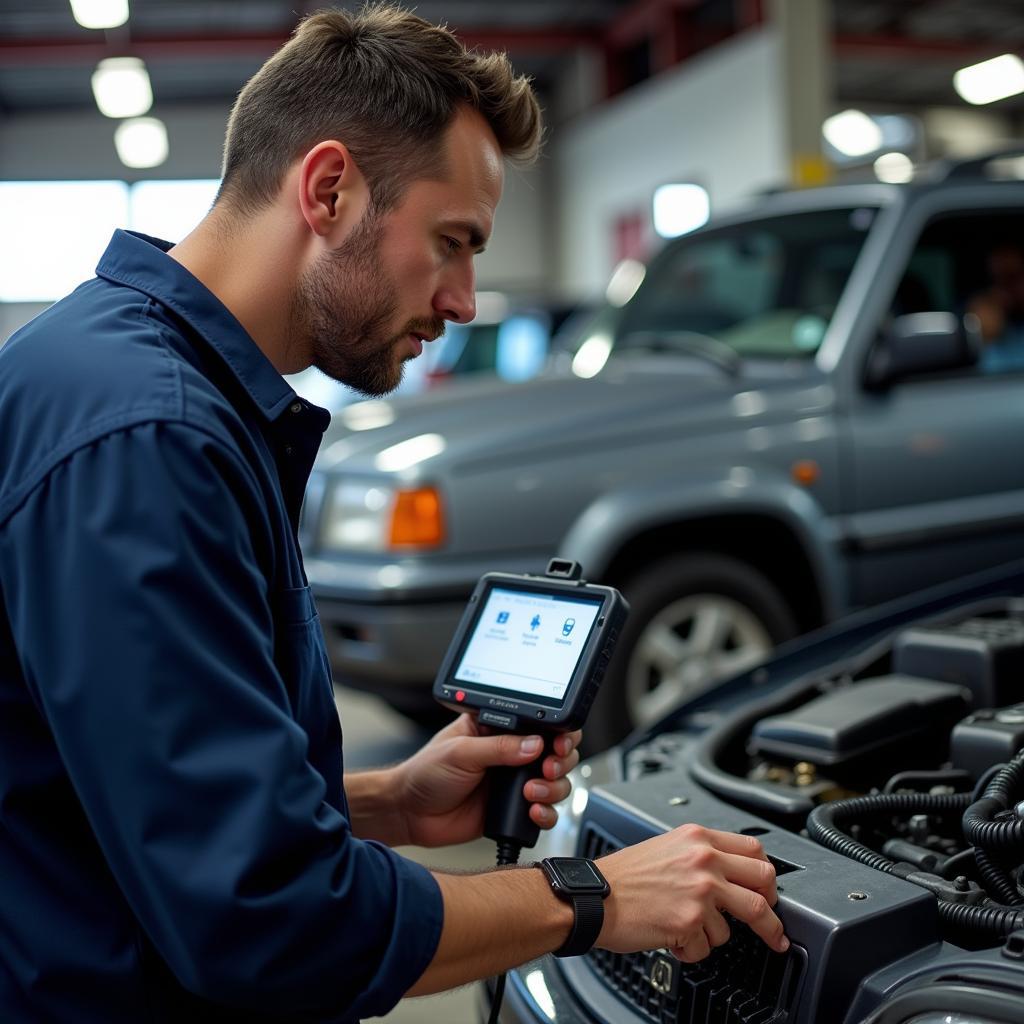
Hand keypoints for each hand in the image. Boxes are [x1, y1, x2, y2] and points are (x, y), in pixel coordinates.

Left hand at [393, 714, 580, 847]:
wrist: (409, 813)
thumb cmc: (425, 773)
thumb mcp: (460, 752)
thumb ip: (499, 747)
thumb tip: (535, 744)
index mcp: (499, 728)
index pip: (539, 723)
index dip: (557, 732)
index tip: (558, 744)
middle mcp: (512, 753)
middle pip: (556, 752)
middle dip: (561, 760)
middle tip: (548, 767)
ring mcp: (514, 782)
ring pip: (556, 782)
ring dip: (553, 787)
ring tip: (532, 792)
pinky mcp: (513, 810)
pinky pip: (544, 811)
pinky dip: (546, 813)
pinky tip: (532, 812)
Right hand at [597, 824, 788, 961]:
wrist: (594, 897)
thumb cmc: (623, 876)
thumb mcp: (666, 846)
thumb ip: (700, 854)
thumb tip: (731, 873)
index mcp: (698, 838)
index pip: (755, 851)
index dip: (767, 876)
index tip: (769, 892)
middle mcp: (704, 860)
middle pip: (765, 884)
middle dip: (771, 913)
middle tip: (770, 929)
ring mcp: (701, 891)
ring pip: (740, 924)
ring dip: (715, 934)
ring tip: (689, 929)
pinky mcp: (691, 922)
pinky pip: (709, 947)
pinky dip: (692, 950)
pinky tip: (673, 937)